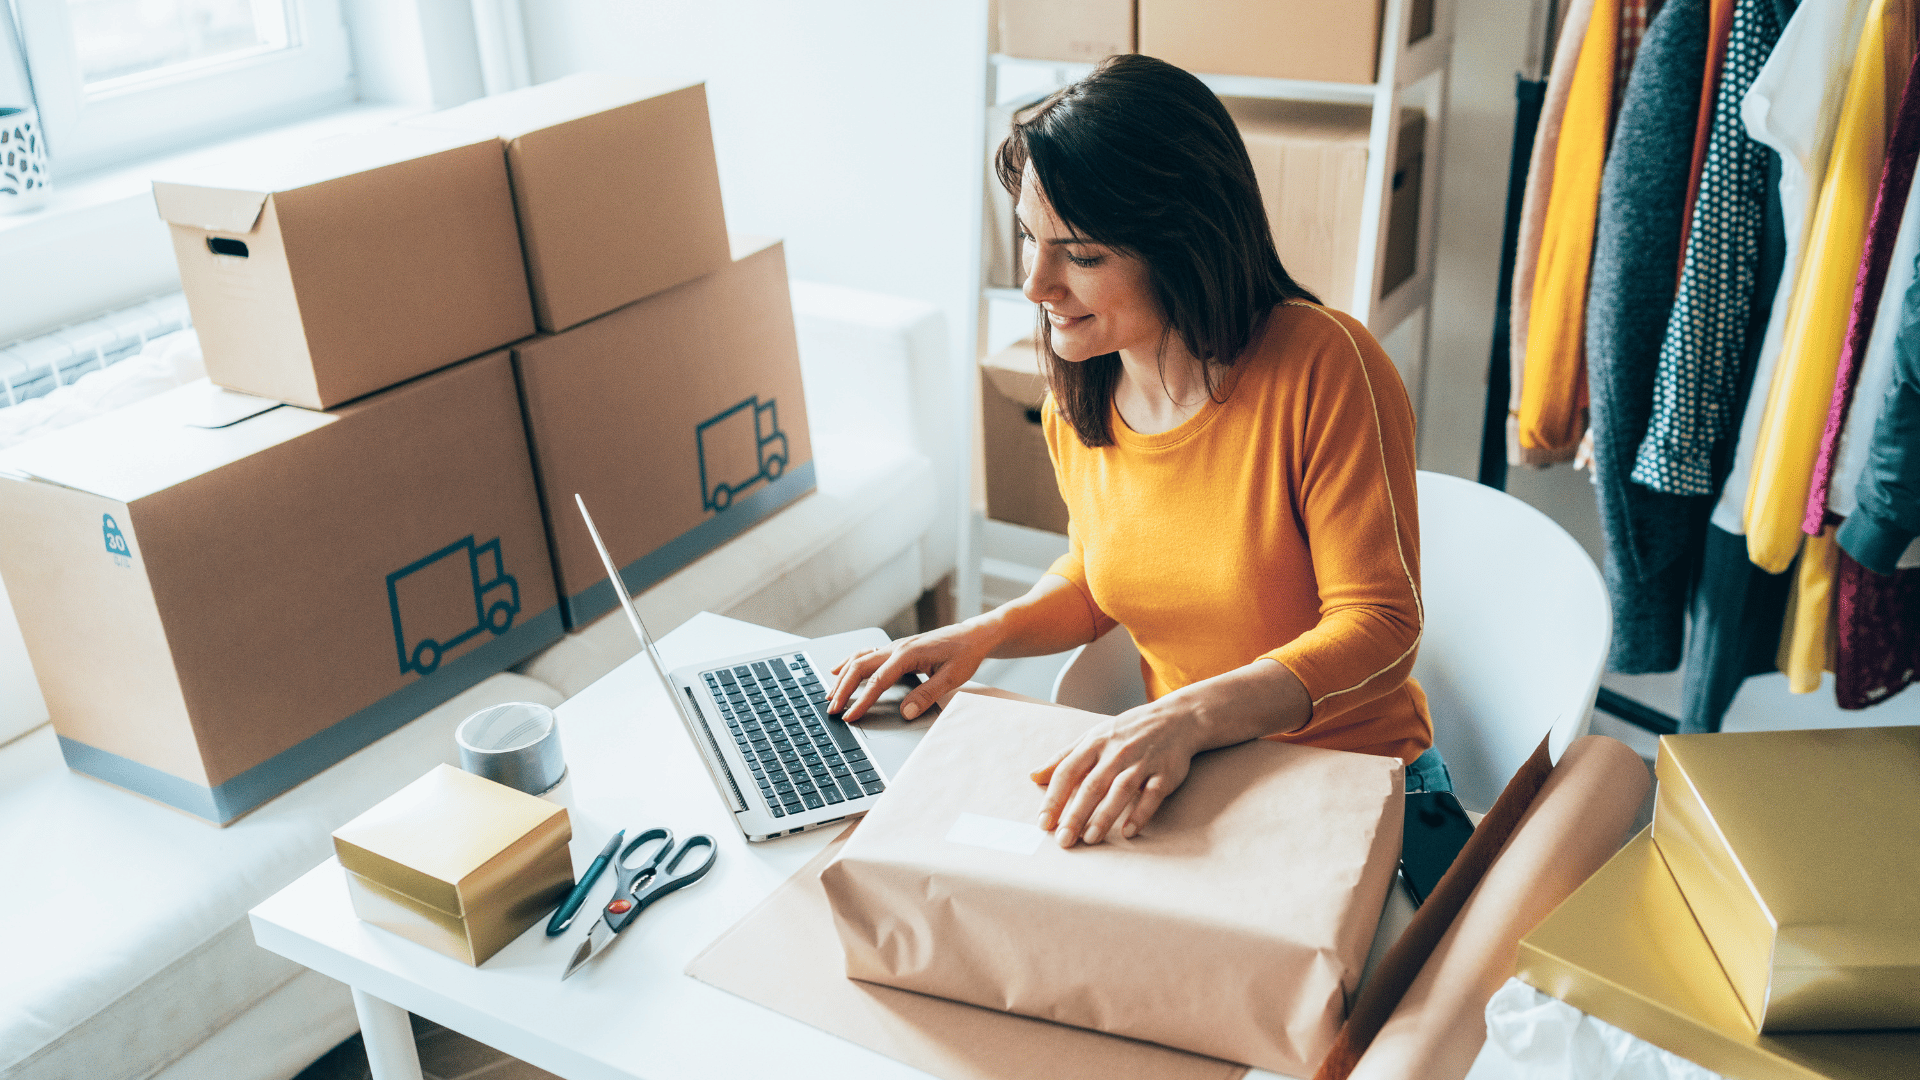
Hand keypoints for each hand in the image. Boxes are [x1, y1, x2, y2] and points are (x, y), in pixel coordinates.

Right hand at [828, 620, 998, 721]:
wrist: (972, 635)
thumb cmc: (964, 654)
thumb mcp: (952, 678)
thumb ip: (927, 694)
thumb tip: (905, 713)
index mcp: (908, 654)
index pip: (878, 681)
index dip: (862, 701)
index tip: (850, 716)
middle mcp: (896, 648)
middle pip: (860, 667)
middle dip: (843, 689)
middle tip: (832, 709)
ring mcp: (894, 647)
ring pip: (859, 659)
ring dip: (843, 677)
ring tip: (830, 695)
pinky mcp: (896, 649)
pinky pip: (866, 654)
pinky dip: (850, 663)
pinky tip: (838, 670)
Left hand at [1030, 699, 1204, 847]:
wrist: (1175, 718)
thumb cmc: (1127, 732)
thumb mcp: (1093, 737)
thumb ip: (1064, 758)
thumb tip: (1034, 776)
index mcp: (1094, 743)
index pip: (1068, 771)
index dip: (1054, 798)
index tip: (1044, 823)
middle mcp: (1116, 752)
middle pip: (1091, 785)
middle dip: (1075, 814)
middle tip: (1063, 840)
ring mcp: (1142, 762)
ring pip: (1120, 790)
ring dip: (1104, 816)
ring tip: (1090, 839)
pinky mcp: (1165, 773)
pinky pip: (1151, 795)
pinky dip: (1140, 813)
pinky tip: (1128, 831)